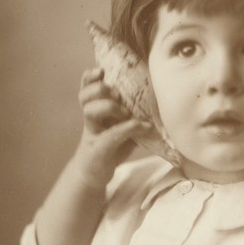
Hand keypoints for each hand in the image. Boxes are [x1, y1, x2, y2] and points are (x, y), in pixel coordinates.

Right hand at [73, 67, 151, 188]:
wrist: (94, 174)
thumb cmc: (111, 147)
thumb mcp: (121, 126)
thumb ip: (132, 113)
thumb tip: (159, 100)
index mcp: (95, 110)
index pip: (86, 88)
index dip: (90, 77)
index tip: (101, 70)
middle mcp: (90, 120)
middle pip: (84, 96)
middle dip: (100, 90)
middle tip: (118, 96)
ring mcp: (92, 134)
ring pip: (89, 111)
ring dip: (109, 107)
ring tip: (126, 112)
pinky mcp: (99, 149)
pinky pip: (110, 135)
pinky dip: (129, 128)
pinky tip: (144, 127)